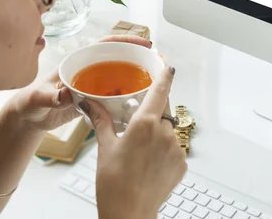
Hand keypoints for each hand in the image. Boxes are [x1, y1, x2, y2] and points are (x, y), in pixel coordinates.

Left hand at [8, 34, 152, 131]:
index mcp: (77, 61)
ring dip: (135, 78)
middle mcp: (88, 70)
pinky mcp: (94, 100)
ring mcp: (92, 85)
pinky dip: (127, 98)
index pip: (105, 45)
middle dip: (138, 58)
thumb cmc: (30, 103)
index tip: (144, 43)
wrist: (28, 118)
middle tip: (157, 63)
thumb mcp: (38, 98)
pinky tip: (139, 103)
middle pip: (118, 58)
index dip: (126, 41)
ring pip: (119, 77)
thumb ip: (50, 96)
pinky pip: (115, 96)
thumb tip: (65, 93)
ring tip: (155, 82)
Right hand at [80, 66, 186, 218]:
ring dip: (158, 133)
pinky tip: (149, 163)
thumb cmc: (114, 184)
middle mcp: (164, 133)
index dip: (165, 76)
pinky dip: (164, 150)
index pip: (160, 90)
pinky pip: (174, 148)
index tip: (168, 67)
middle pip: (164, 109)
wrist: (129, 213)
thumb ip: (101, 120)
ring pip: (169, 130)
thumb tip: (89, 103)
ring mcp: (176, 149)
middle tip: (139, 121)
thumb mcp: (105, 147)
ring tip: (140, 150)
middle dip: (154, 110)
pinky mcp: (182, 163)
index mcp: (145, 124)